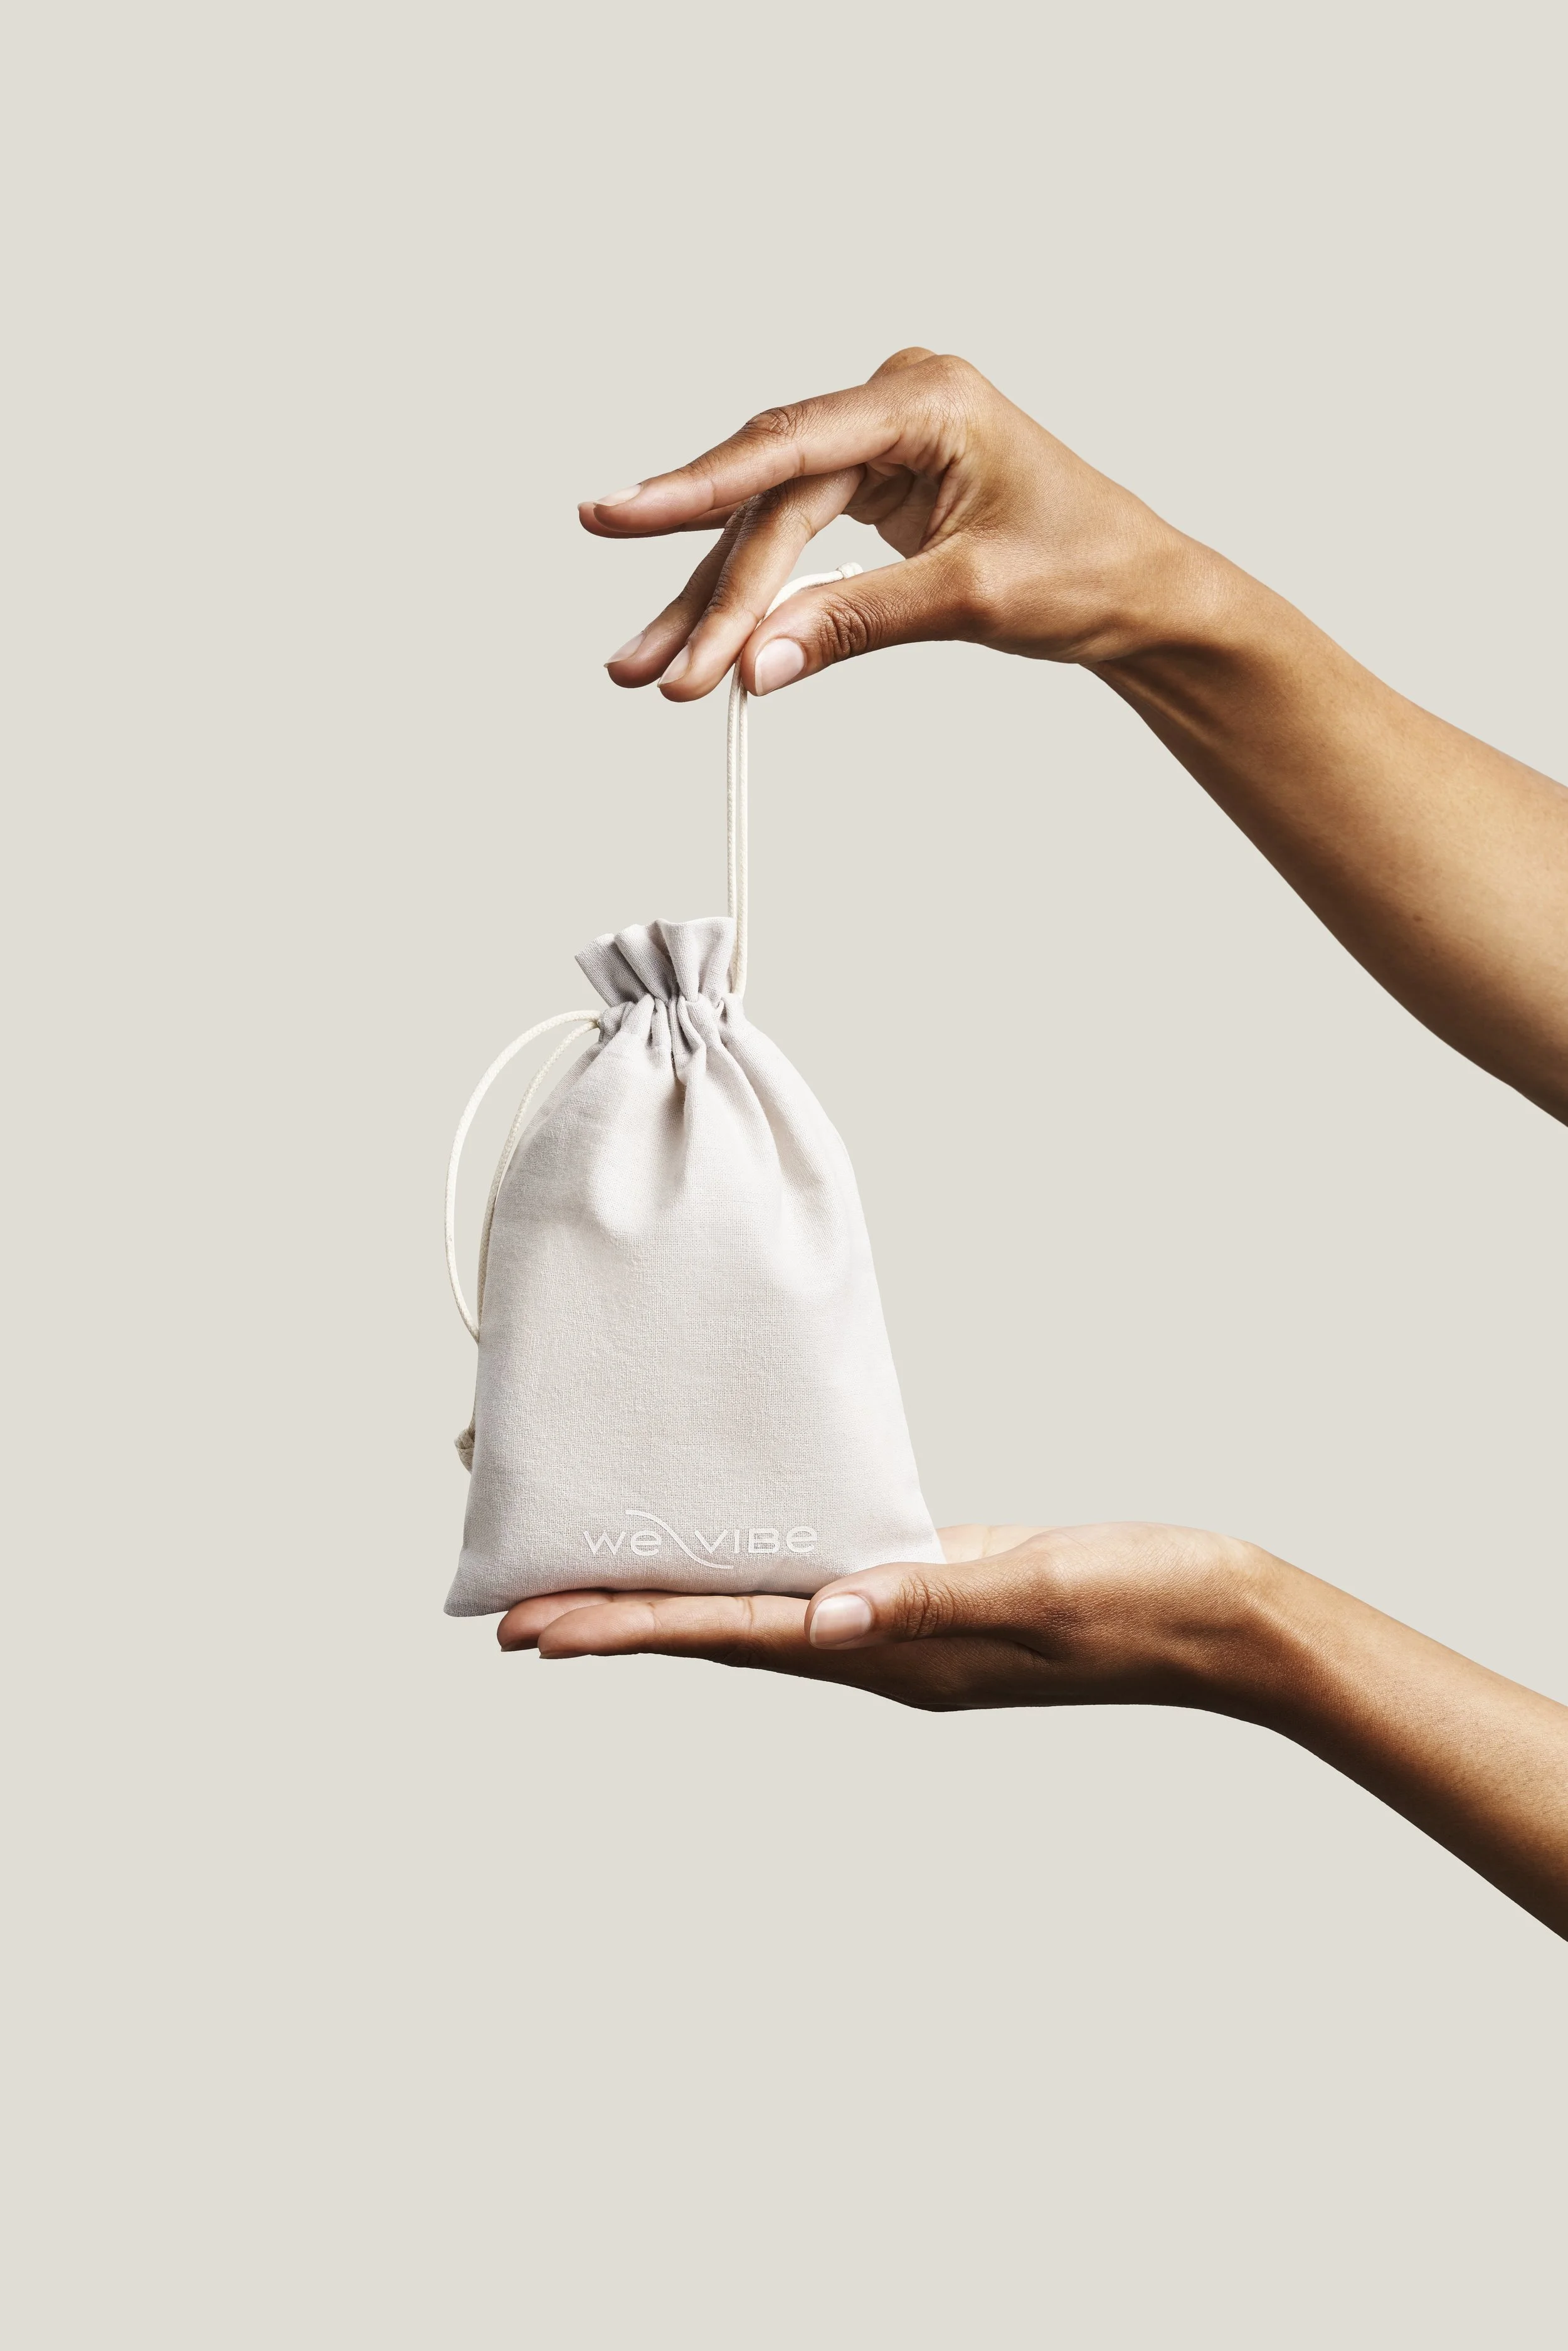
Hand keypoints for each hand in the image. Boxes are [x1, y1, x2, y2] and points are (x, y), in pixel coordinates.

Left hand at [496, 1522, 1265, 1713]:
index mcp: (898, 1657)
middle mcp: (883, 1650)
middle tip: (513, 1613)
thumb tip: (827, 1618)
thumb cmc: (1144, 1600)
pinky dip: (751, 1575)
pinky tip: (720, 1557)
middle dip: (618, 1622)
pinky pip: (817, 1584)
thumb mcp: (1037, 1590)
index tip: (535, 1632)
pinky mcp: (933, 1590)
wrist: (1224, 1618)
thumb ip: (932, 1600)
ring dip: (672, 1602)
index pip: (734, 1642)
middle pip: (722, 1637)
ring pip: (760, 1615)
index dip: (629, 1632)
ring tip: (586, 1586)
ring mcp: (906, 1626)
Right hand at [583, 349, 1221, 702]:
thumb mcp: (971, 597)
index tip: (623, 516)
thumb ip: (857, 621)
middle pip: (769, 502)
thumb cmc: (1089, 570)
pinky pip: (793, 549)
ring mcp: (880, 452)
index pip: (789, 448)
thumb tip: (758, 662)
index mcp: (927, 399)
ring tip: (653, 669)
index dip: (696, 490)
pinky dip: (756, 604)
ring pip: (769, 531)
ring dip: (713, 606)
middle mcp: (894, 410)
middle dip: (709, 591)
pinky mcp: (875, 496)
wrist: (1144, 595)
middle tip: (646, 661)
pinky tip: (707, 645)